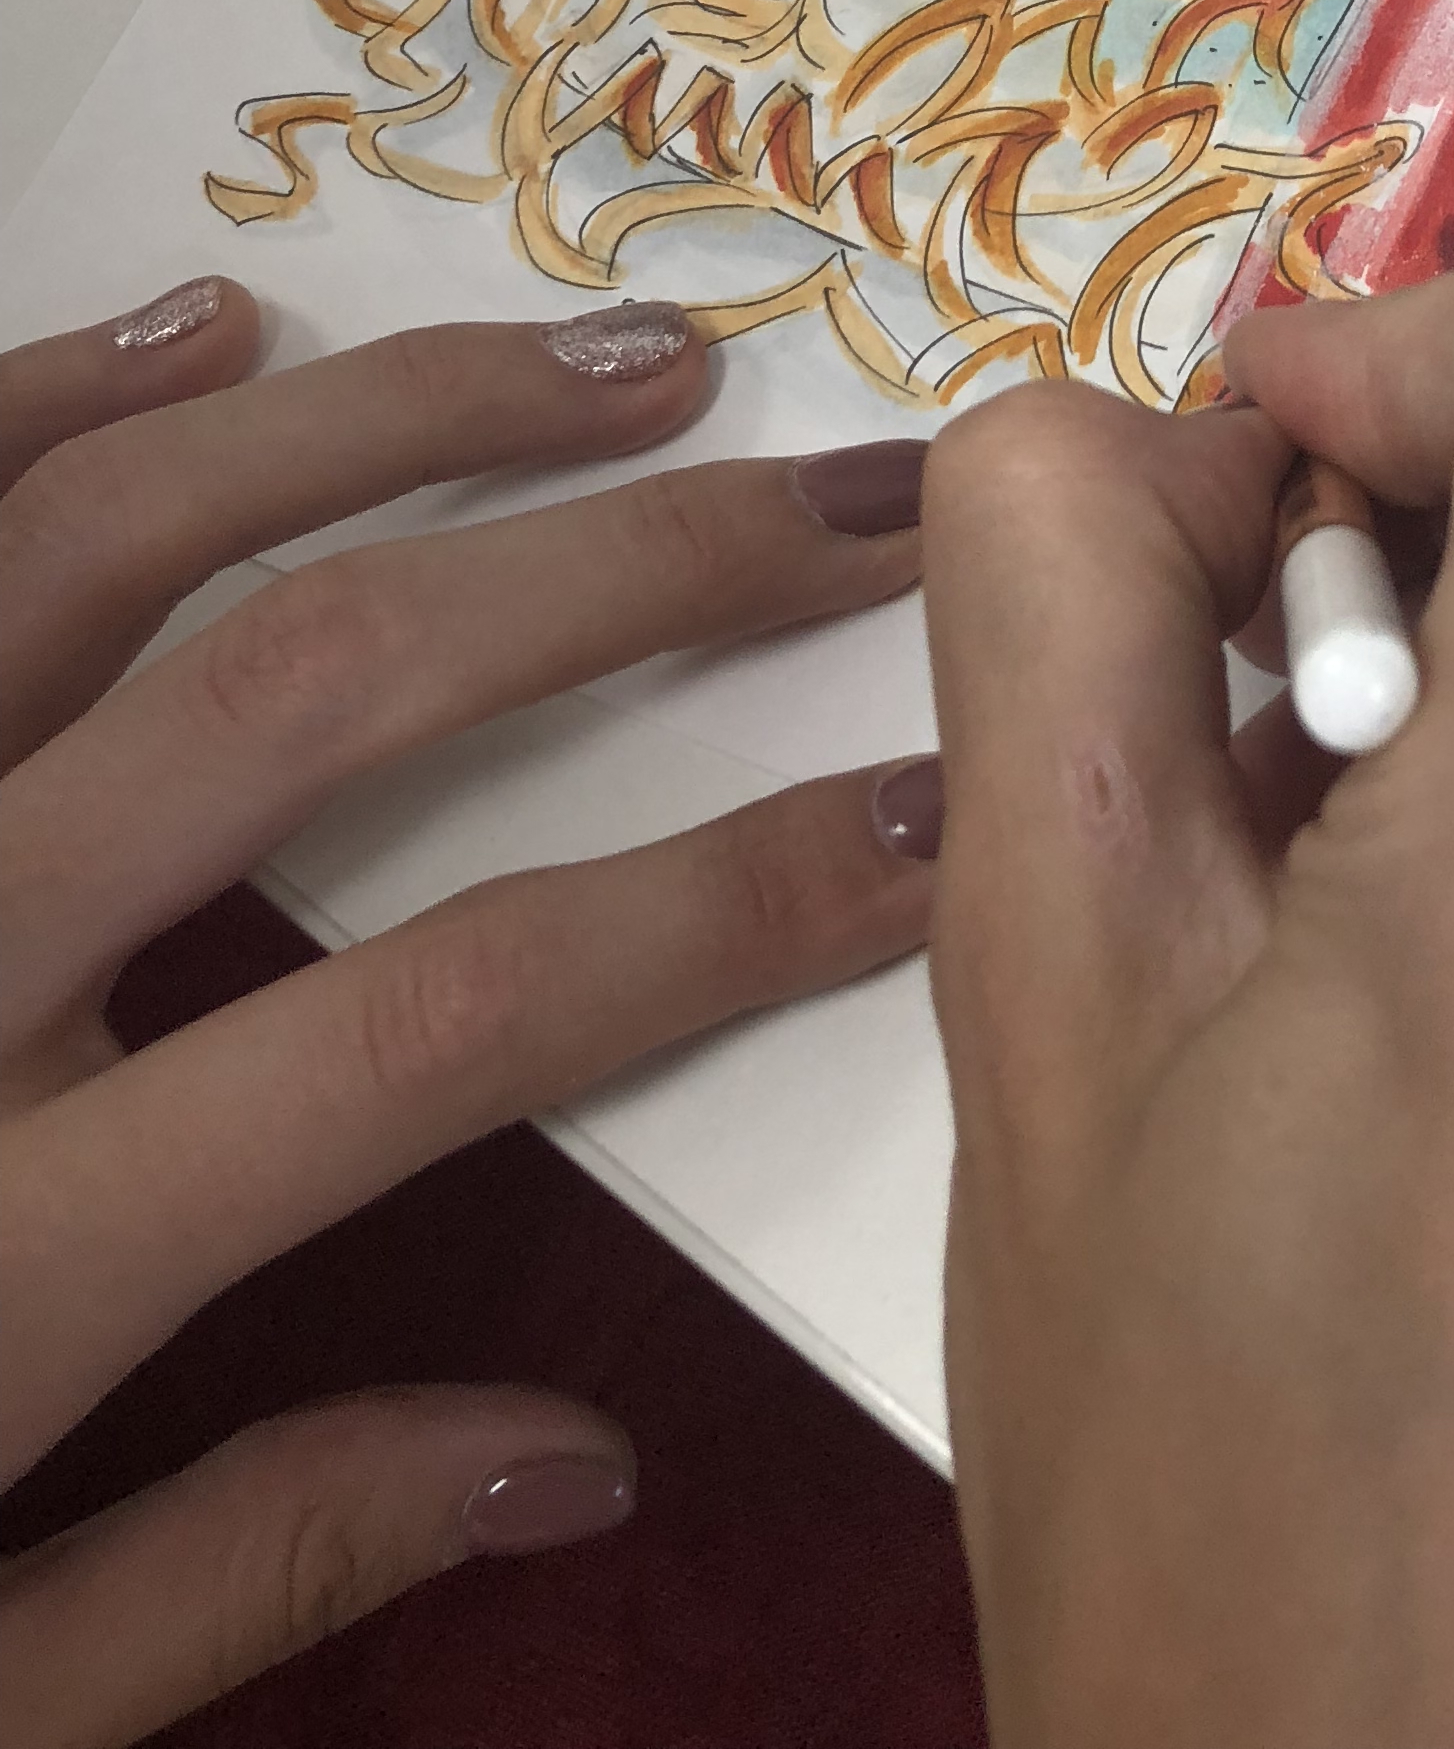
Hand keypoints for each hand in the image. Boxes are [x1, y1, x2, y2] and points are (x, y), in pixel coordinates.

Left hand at [0, 277, 946, 1748]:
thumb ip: (252, 1565)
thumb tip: (590, 1453)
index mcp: (7, 1243)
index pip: (459, 1015)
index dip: (728, 899)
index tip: (924, 816)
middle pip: (335, 690)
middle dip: (635, 570)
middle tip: (847, 497)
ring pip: (128, 541)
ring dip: (398, 416)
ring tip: (619, 356)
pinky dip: (65, 395)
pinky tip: (223, 324)